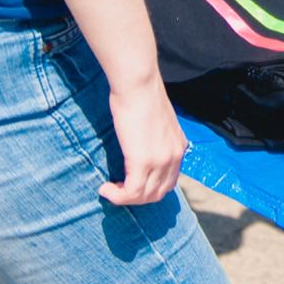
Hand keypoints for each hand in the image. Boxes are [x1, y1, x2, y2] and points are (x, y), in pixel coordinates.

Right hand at [101, 80, 187, 205]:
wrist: (138, 85)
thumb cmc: (141, 97)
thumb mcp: (157, 122)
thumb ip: (155, 139)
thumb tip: (141, 148)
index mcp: (179, 146)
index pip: (169, 181)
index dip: (149, 188)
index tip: (129, 183)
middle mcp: (175, 156)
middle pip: (158, 193)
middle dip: (137, 197)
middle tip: (118, 188)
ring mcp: (161, 160)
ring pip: (144, 197)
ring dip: (125, 198)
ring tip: (109, 188)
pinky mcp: (143, 161)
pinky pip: (131, 193)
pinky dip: (117, 196)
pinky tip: (105, 188)